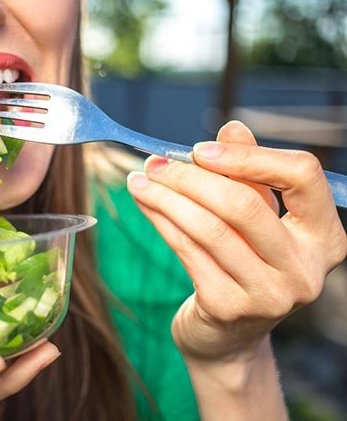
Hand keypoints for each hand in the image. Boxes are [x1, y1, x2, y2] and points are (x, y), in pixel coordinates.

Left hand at [126, 121, 346, 361]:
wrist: (226, 337)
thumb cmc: (243, 266)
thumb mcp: (255, 218)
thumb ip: (249, 174)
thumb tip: (232, 127)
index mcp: (325, 238)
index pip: (303, 176)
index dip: (249, 156)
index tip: (201, 149)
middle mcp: (305, 269)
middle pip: (244, 205)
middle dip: (191, 178)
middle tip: (155, 162)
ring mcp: (268, 294)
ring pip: (209, 228)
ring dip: (166, 197)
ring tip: (138, 179)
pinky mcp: (228, 308)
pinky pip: (187, 250)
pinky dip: (161, 220)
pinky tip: (144, 203)